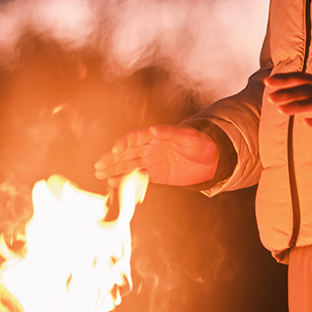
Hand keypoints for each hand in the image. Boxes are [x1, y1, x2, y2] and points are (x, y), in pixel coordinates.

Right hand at [95, 125, 218, 186]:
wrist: (212, 159)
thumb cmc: (201, 143)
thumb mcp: (188, 137)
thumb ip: (171, 133)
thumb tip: (152, 129)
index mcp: (155, 136)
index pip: (134, 138)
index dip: (124, 142)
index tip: (116, 149)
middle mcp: (150, 148)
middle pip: (126, 153)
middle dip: (112, 158)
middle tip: (98, 165)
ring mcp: (152, 161)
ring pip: (128, 165)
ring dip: (113, 169)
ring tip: (99, 173)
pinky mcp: (156, 175)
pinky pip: (137, 177)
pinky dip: (124, 179)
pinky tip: (112, 182)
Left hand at [264, 72, 311, 147]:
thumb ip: (305, 92)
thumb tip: (279, 92)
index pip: (302, 78)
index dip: (284, 79)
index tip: (267, 82)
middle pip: (308, 90)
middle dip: (288, 93)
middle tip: (271, 98)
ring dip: (298, 106)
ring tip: (281, 110)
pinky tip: (307, 123)